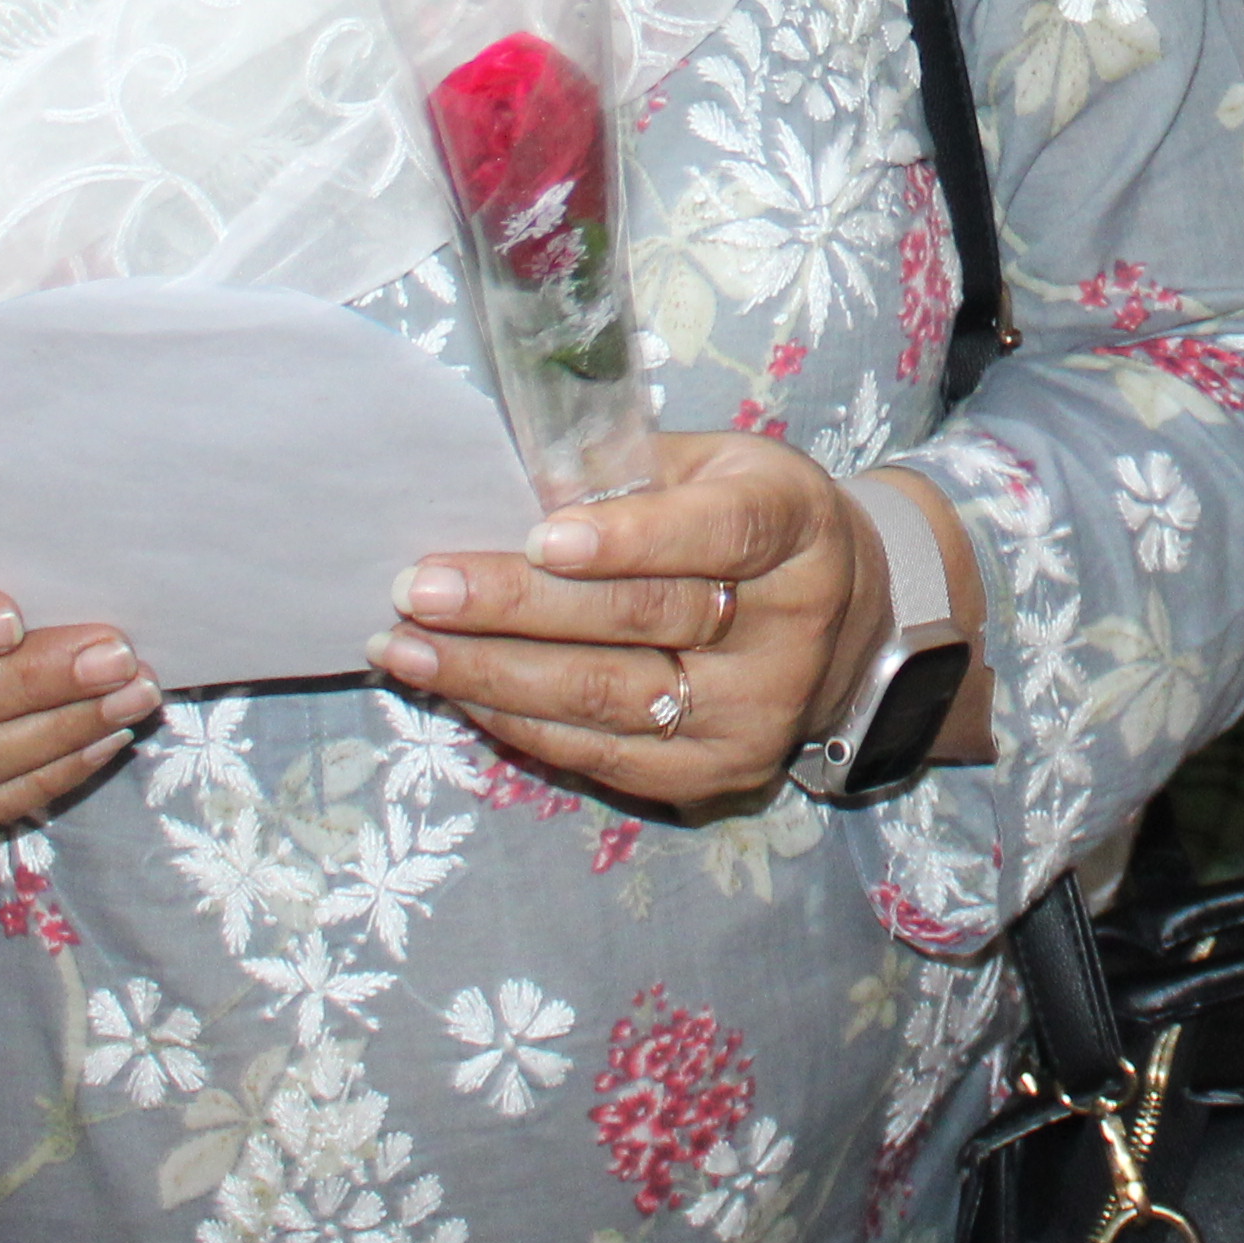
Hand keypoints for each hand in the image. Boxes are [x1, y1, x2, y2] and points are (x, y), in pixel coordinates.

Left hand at [375, 430, 897, 809]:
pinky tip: (456, 688)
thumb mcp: (712, 467)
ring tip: (405, 646)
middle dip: (518, 606)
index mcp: (795, 531)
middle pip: (644, 619)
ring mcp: (753, 714)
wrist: (838, 627)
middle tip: (423, 589)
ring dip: (491, 673)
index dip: (632, 536)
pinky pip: (597, 752)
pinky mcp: (714, 775)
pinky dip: (516, 719)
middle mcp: (789, 630)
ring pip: (608, 697)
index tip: (539, 536)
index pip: (720, 532)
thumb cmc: (746, 523)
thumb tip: (516, 484)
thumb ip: (627, 469)